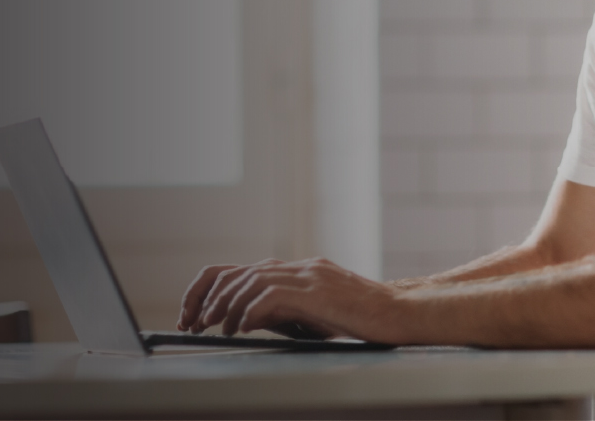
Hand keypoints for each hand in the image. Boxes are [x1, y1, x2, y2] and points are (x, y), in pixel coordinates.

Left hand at [193, 257, 408, 342]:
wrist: (400, 315)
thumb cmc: (363, 322)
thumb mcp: (317, 314)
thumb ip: (285, 311)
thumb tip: (245, 320)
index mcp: (299, 271)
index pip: (243, 271)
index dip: (213, 290)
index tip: (197, 315)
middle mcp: (300, 267)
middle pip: (237, 272)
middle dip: (208, 298)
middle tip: (194, 323)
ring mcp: (309, 276)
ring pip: (249, 280)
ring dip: (225, 306)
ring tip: (215, 328)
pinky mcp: (317, 290)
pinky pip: (271, 294)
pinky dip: (249, 311)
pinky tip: (242, 327)